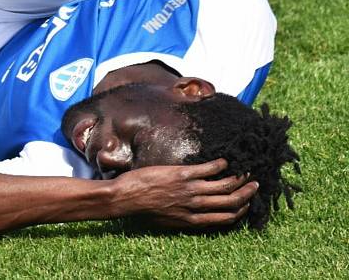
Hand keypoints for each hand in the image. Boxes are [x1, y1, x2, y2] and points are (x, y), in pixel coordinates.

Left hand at [111, 159, 258, 229]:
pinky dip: (220, 165)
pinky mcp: (182, 174)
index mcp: (194, 220)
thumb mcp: (168, 221)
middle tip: (254, 184)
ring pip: (224, 185)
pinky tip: (223, 160)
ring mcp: (190, 190)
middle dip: (246, 193)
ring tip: (245, 171)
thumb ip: (185, 217)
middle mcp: (196, 206)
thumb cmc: (144, 209)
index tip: (247, 203)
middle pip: (231, 201)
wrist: (127, 197)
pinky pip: (208, 169)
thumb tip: (195, 213)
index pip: (226, 218)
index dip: (241, 210)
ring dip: (239, 178)